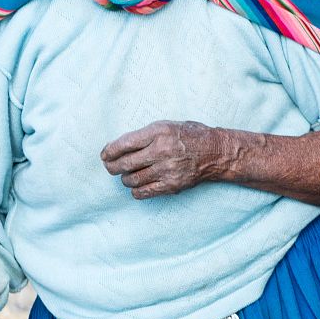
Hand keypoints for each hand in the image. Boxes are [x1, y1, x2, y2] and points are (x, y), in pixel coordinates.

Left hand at [100, 120, 219, 198]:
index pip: (124, 143)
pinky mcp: (171, 185)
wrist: (214, 152)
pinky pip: (144, 192)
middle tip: (109, 167)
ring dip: (124, 178)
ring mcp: (167, 170)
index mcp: (158, 132)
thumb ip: (144, 135)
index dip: (110, 151)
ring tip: (126, 175)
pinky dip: (135, 190)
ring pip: (132, 179)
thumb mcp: (166, 125)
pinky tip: (136, 186)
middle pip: (125, 164)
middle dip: (112, 167)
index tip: (104, 154)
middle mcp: (162, 151)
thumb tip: (118, 147)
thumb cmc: (188, 135)